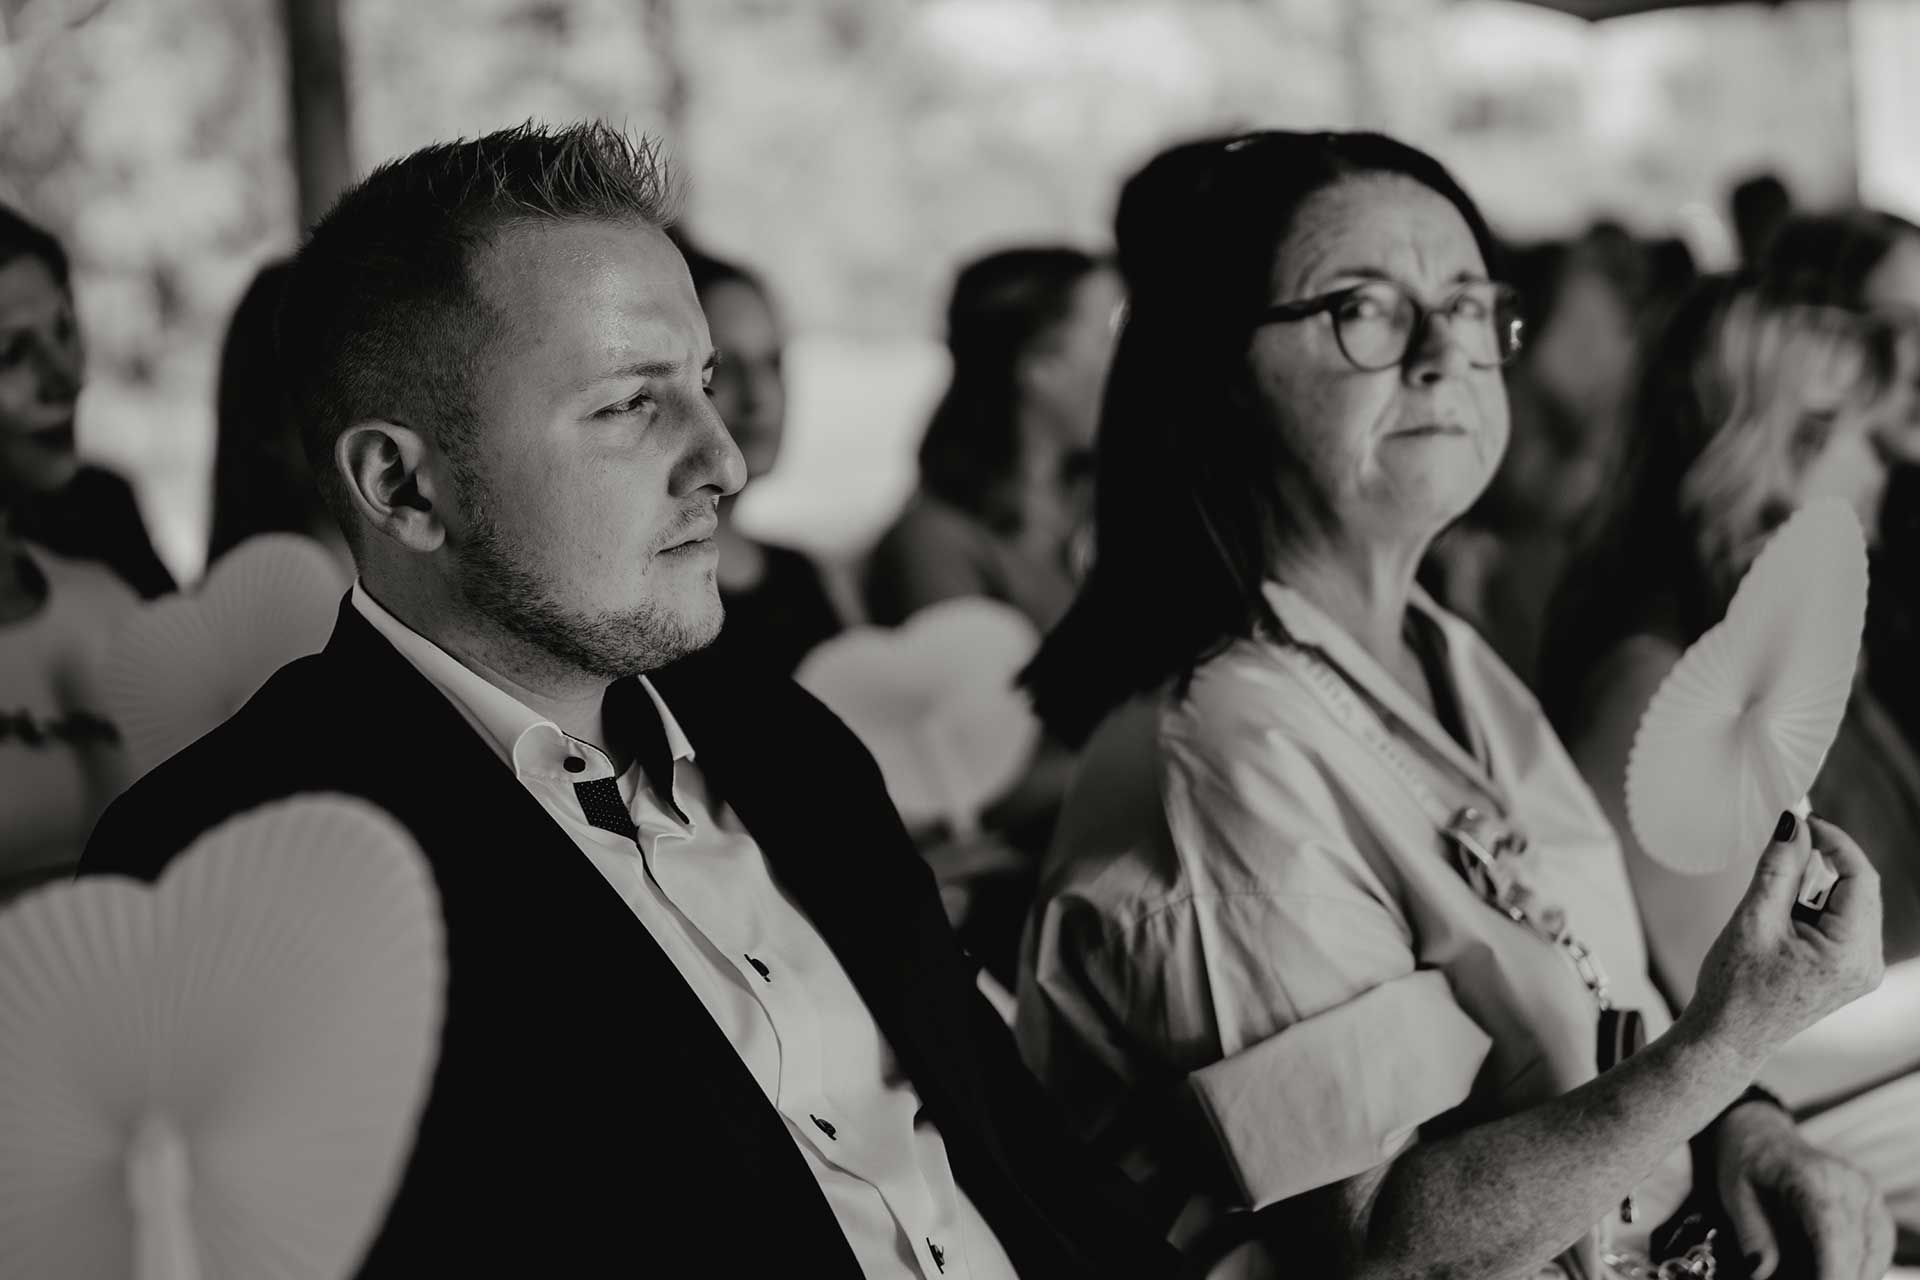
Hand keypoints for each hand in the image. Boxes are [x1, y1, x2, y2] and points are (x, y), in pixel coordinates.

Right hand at [1688, 814, 1884, 1063]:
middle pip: (1859, 890)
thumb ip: (1779, 867)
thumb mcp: (1753, 918)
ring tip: (1773, 908)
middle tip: (1783, 849)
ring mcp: (1861, 971)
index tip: (1804, 820)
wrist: (1727, 1037)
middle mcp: (1868, 964)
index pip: (1860, 878)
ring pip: (1850, 905)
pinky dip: (1815, 910)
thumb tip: (1794, 823)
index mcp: (1850, 953)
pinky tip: (1783, 923)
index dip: (1835, 842)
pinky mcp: (1848, 973)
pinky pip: (1843, 925)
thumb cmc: (1734, 985)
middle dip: (1823, 865)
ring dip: (1815, 890)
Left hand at [1711, 1101, 1894, 1279]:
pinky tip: (1830, 1269)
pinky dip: (1859, 1267)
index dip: (1832, 1272)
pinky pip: (1878, 1249)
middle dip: (1835, 1276)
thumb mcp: (1735, 1197)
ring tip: (1813, 1270)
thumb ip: (1753, 1237)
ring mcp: (1869, 1194)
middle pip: (1856, 1250)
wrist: (1765, 1138)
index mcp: (1812, 1175)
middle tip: (1796, 1274)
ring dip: (1849, 1272)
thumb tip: (1761, 1272)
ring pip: (1874, 1254)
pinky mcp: (1876, 1206)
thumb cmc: (1747, 1166)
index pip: (1832, 1232)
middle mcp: (1850, 1183)